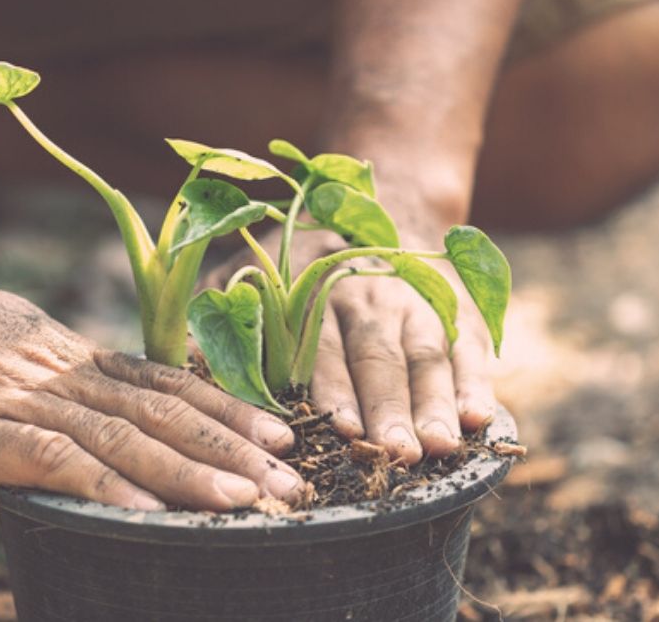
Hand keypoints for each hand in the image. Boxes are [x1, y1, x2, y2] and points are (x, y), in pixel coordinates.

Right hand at [0, 263, 303, 510]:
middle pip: (162, 410)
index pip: (161, 381)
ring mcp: (17, 396)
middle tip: (294, 483)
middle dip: (233, 449)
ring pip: (123, 434)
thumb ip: (38, 377)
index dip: (225, 409)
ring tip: (249, 503)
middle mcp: (55, 369)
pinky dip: (107, 486)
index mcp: (62, 352)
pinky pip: (53, 459)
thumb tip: (70, 411)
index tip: (278, 435)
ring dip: (190, 472)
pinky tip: (148, 515)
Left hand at [209, 222, 496, 464]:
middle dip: (389, 408)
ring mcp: (416, 305)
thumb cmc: (293, 269)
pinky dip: (478, 383)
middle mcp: (367, 297)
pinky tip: (485, 419)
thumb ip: (215, 318)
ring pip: (427, 358)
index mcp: (312, 292)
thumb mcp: (245, 276)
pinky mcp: (456, 314)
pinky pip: (469, 349)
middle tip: (397, 453)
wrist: (377, 205)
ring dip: (435, 405)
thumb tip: (174, 365)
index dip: (332, 387)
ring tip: (442, 447)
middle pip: (379, 358)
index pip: (322, 345)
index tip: (337, 426)